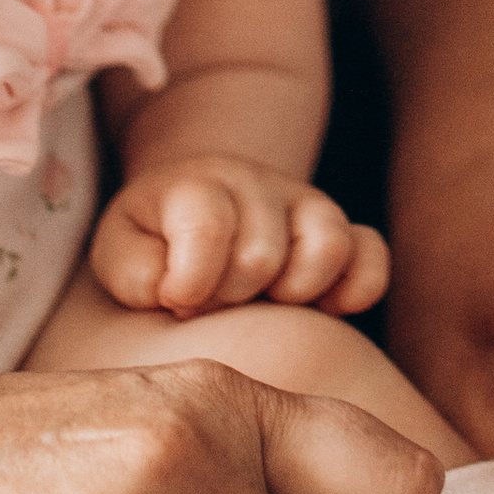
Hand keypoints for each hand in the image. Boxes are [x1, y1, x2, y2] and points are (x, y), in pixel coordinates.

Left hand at [91, 155, 390, 321]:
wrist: (198, 203)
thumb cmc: (155, 241)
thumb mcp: (121, 252)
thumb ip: (135, 271)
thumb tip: (178, 292)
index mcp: (197, 184)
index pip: (208, 228)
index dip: (191, 283)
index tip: (176, 302)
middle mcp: (258, 184)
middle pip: (263, 254)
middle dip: (232, 298)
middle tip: (213, 304)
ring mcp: (306, 204)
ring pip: (328, 246)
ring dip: (293, 293)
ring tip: (263, 303)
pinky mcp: (343, 230)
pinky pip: (372, 255)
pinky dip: (357, 288)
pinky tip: (326, 309)